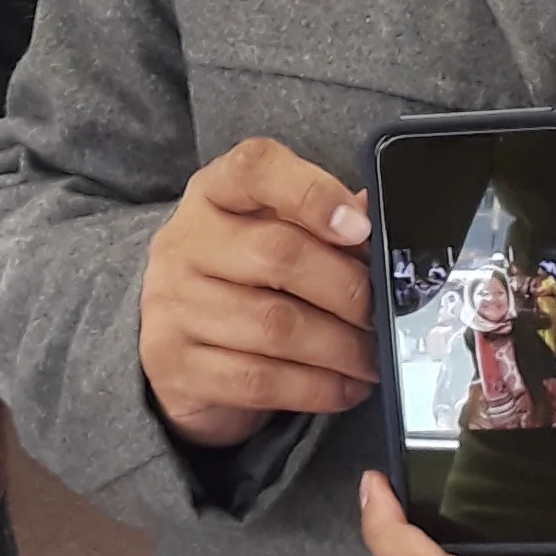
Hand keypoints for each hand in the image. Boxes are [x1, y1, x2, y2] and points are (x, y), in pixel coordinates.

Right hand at [139, 136, 376, 448]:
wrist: (177, 348)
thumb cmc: (241, 281)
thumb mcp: (273, 236)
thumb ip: (323, 224)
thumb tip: (375, 217)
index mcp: (214, 194)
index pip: (255, 168)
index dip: (312, 193)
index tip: (360, 227)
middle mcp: (184, 243)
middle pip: (277, 254)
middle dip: (347, 289)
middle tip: (382, 313)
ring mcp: (173, 306)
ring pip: (274, 325)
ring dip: (340, 347)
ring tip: (372, 358)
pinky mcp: (176, 366)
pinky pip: (259, 380)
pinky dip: (316, 387)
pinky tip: (346, 387)